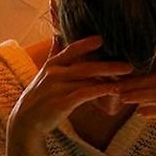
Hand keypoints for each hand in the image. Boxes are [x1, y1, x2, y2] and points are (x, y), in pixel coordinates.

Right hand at [8, 35, 133, 136]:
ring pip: (88, 80)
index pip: (71, 50)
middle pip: (86, 66)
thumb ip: (54, 54)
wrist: (25, 121)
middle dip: (109, 65)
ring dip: (109, 78)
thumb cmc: (39, 96)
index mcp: (52, 64)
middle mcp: (54, 74)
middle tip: (129, 64)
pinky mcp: (61, 103)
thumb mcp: (44, 72)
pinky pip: (85, 94)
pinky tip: (114, 91)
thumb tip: (57, 35)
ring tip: (127, 77)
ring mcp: (57, 88)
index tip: (102, 39)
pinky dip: (101, 91)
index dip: (86, 44)